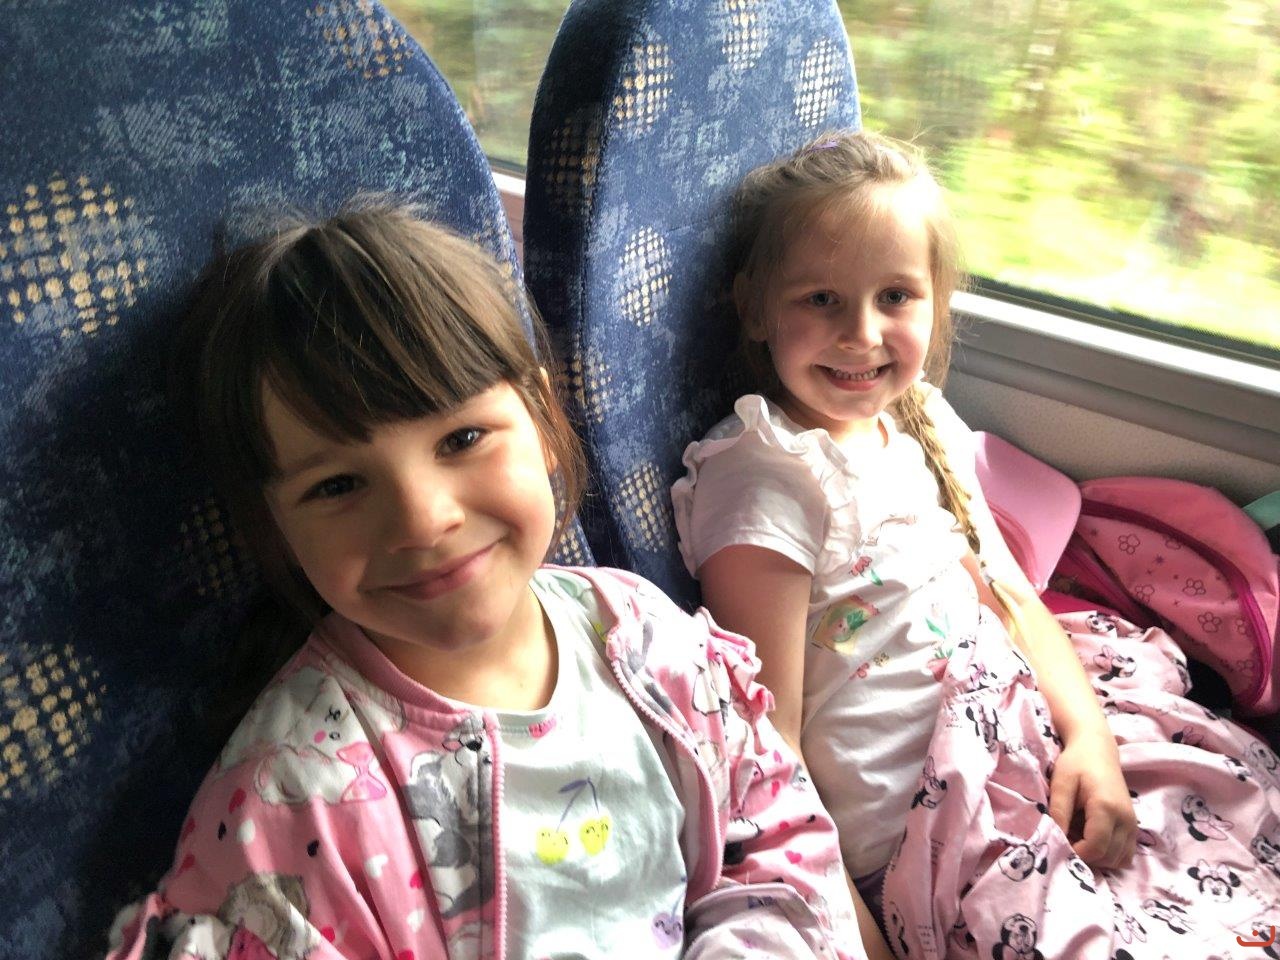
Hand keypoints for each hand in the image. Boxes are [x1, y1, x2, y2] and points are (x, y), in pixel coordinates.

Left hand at [1048, 729, 1136, 869]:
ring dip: (1097, 857)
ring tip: (1079, 837)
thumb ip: (1058, 812)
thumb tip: (1056, 839)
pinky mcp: (1133, 826)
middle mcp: (1125, 820)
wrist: (1097, 749)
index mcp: (1106, 808)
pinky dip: (1109, 854)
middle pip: (1107, 857)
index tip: (1059, 842)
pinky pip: (1125, 854)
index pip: (1094, 848)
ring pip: (1118, 860)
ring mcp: (1133, 824)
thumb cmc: (1076, 763)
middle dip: (1085, 855)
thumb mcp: (1061, 783)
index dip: (1075, 852)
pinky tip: (1093, 839)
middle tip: (1067, 838)